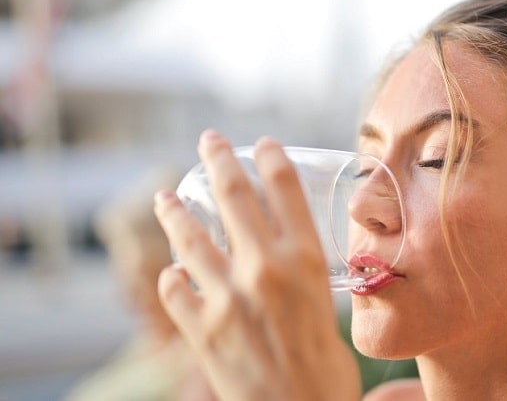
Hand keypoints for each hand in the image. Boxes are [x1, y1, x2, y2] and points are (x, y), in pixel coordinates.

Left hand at [155, 130, 360, 400]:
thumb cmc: (327, 375)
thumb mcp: (331, 315)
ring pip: (190, 235)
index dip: (270, 157)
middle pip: (233, 194)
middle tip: (208, 142)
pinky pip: (173, 287)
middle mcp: (265, 268)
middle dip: (217, 159)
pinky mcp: (200, 328)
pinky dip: (171, 277)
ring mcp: (227, 296)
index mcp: (307, 261)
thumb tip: (287, 270)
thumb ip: (305, 285)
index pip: (285, 188)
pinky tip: (172, 273)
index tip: (262, 144)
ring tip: (163, 199)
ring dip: (173, 212)